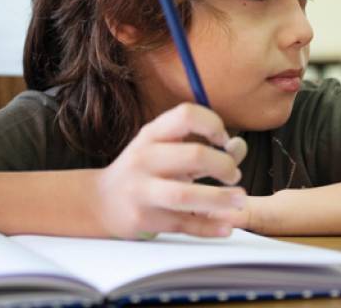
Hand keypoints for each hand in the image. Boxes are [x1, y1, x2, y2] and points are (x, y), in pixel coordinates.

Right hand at [92, 103, 248, 238]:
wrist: (101, 201)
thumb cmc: (144, 171)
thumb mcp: (165, 150)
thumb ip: (204, 146)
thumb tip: (238, 147)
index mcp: (150, 135)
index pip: (186, 115)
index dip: (213, 125)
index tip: (223, 141)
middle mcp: (144, 158)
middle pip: (193, 155)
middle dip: (224, 165)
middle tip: (233, 175)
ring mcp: (142, 191)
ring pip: (185, 195)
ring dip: (220, 198)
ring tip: (239, 199)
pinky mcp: (145, 219)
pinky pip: (183, 224)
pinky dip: (209, 226)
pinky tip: (225, 226)